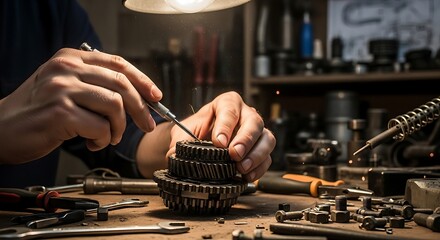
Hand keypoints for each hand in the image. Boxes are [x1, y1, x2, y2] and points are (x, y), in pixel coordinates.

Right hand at [0, 48, 161, 163]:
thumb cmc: (37, 112)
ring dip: (118, 128)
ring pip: (115, 105)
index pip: (118, 64)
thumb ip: (95, 85)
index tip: (156, 96)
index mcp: (71, 58)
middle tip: (147, 124)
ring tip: (108, 137)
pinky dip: (103, 139)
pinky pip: (100, 127)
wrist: (1, 129)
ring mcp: (62, 89)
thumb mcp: (64, 87)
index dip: (142, 80)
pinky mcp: (60, 112)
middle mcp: (67, 69)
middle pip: (122, 84)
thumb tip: (137, 98)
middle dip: (141, 108)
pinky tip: (91, 143)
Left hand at [167, 91, 275, 181]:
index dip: (226, 125)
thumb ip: (182, 141)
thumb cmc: (193, 133)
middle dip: (246, 139)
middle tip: (234, 154)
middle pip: (254, 122)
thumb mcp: (183, 133)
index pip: (230, 109)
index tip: (218, 142)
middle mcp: (245, 114)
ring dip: (256, 155)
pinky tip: (246, 175)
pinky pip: (267, 157)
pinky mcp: (260, 149)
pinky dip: (259, 168)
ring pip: (267, 139)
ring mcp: (256, 132)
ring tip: (241, 168)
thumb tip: (178, 154)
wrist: (197, 144)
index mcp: (226, 104)